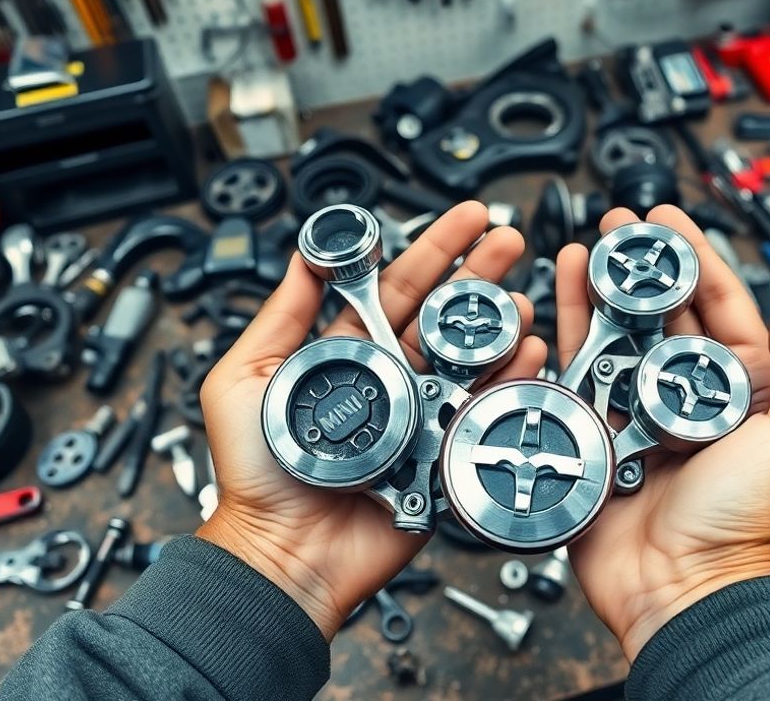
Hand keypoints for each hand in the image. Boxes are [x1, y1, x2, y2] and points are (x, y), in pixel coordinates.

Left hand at [197, 202, 547, 639]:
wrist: (282, 553)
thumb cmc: (253, 475)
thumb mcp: (242, 378)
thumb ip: (280, 317)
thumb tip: (305, 253)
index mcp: (347, 353)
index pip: (397, 287)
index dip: (432, 248)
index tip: (462, 217)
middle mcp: (390, 380)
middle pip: (443, 314)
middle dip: (479, 274)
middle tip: (509, 238)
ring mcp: (421, 416)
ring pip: (470, 359)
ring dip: (499, 324)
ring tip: (520, 299)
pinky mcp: (442, 454)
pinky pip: (481, 412)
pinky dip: (509, 382)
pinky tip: (527, 355)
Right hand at [556, 205, 769, 661]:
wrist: (683, 588)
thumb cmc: (748, 524)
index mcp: (746, 390)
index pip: (722, 305)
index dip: (696, 257)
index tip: (669, 220)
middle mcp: (690, 397)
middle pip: (662, 313)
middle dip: (640, 264)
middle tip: (616, 227)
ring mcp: (640, 415)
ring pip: (616, 336)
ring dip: (598, 290)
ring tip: (581, 250)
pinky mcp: (597, 435)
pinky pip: (578, 376)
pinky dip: (564, 336)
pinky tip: (554, 302)